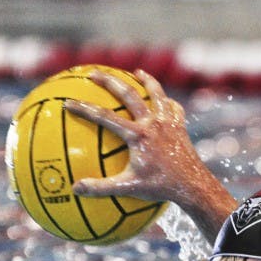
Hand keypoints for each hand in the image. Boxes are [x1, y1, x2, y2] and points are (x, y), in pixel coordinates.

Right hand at [65, 69, 235, 239]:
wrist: (193, 185)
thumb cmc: (161, 187)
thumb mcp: (129, 188)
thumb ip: (101, 188)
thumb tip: (75, 189)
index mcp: (137, 135)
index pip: (105, 116)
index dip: (84, 108)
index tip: (67, 102)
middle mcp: (153, 122)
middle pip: (128, 94)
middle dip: (109, 81)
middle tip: (93, 73)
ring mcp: (168, 122)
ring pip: (156, 93)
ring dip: (145, 81)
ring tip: (137, 72)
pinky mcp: (180, 126)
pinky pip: (173, 108)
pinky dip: (167, 101)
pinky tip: (164, 100)